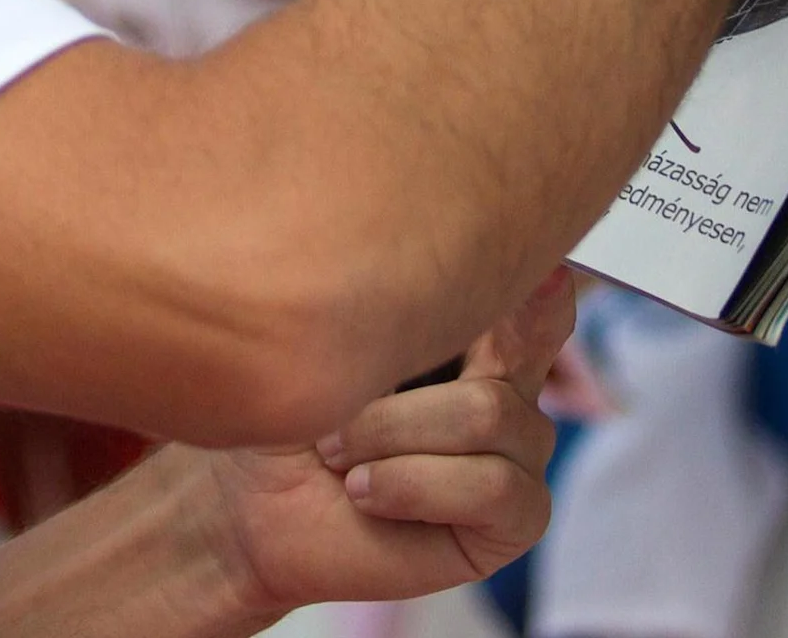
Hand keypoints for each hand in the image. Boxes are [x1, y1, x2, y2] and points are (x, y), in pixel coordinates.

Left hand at [206, 270, 576, 619]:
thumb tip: (477, 271)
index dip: (540, 285)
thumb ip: (399, 309)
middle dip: (404, 374)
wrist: (247, 516)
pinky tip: (366, 493)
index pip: (541, 297)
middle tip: (333, 414)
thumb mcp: (329, 345)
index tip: (539, 270)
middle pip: (517, 342)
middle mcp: (510, 389)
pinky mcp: (518, 518)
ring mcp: (520, 453)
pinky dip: (413, 485)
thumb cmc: (285, 426)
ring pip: (488, 413)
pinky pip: (493, 485)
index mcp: (477, 336)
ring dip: (391, 435)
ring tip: (339, 457)